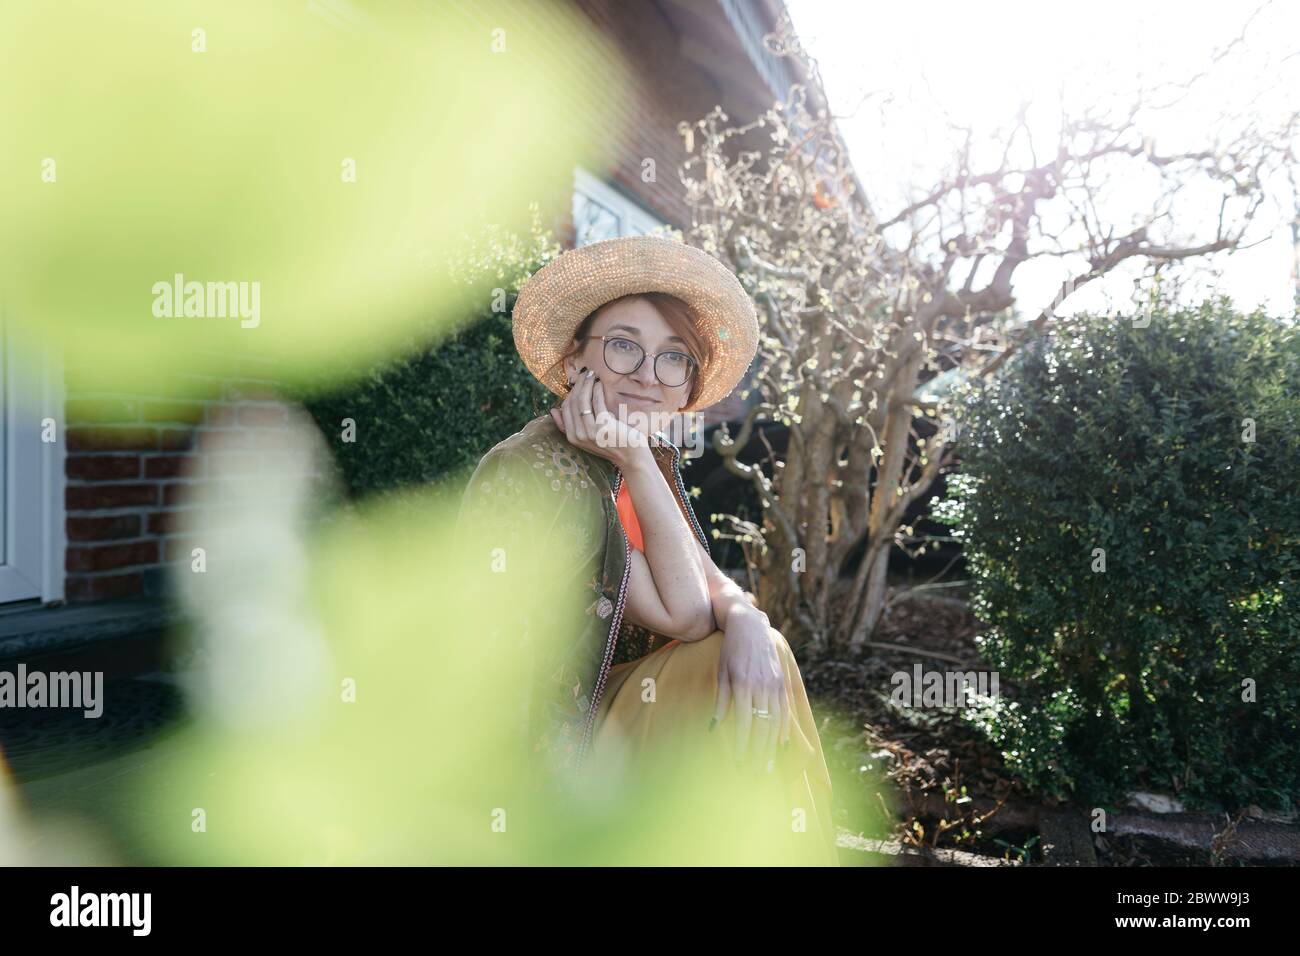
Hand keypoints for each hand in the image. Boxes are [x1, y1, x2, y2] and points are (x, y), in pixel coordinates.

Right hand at [549, 368, 649, 471]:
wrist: (632, 458)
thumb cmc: (611, 444)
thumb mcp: (587, 437)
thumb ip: (570, 426)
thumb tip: (553, 410)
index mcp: (572, 437)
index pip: (565, 408)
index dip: (571, 393)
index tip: (579, 382)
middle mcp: (579, 435)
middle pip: (573, 402)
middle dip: (578, 385)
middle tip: (586, 373)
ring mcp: (590, 431)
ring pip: (582, 400)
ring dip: (587, 384)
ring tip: (592, 375)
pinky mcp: (604, 426)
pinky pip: (597, 402)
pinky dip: (597, 390)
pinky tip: (600, 384)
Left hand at [712, 610, 789, 771]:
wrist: (750, 626)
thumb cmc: (730, 651)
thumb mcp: (721, 673)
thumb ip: (720, 701)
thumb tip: (713, 728)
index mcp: (743, 684)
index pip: (743, 722)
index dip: (742, 745)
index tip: (739, 763)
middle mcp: (761, 686)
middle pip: (762, 727)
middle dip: (758, 753)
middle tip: (754, 774)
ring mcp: (774, 685)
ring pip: (775, 723)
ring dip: (771, 747)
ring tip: (767, 767)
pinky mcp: (782, 683)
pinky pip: (785, 712)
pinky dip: (783, 731)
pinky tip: (781, 747)